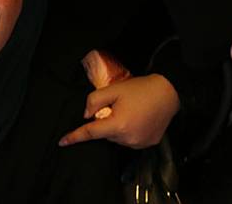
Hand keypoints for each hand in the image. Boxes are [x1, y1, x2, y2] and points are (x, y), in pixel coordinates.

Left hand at [59, 74, 179, 148]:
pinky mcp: (149, 143)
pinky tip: (137, 118)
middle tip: (117, 106)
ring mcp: (140, 143)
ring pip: (117, 137)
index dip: (75, 136)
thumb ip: (94, 101)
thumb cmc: (140, 89)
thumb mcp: (112, 89)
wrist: (169, 91)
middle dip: (105, 121)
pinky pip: (130, 139)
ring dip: (117, 127)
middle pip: (105, 133)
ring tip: (129, 110)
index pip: (90, 132)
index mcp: (118, 125)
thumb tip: (86, 115)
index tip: (62, 142)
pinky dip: (128, 131)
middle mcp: (129, 139)